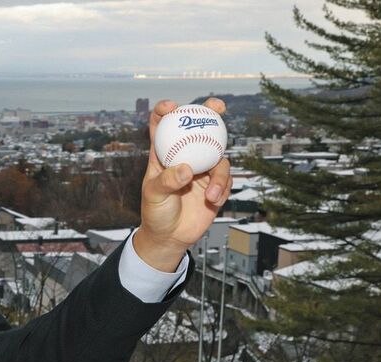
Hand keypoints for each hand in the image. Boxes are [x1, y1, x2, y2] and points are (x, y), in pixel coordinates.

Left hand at [135, 97, 232, 270]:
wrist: (170, 237)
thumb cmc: (156, 213)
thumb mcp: (154, 196)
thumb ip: (167, 181)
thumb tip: (186, 169)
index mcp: (163, 154)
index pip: (163, 126)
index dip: (166, 110)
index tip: (172, 106)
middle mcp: (185, 156)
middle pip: (198, 128)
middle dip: (210, 112)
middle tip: (218, 106)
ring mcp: (202, 169)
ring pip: (219, 156)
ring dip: (219, 174)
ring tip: (211, 194)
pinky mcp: (216, 184)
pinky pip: (226, 178)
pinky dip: (222, 188)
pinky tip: (214, 200)